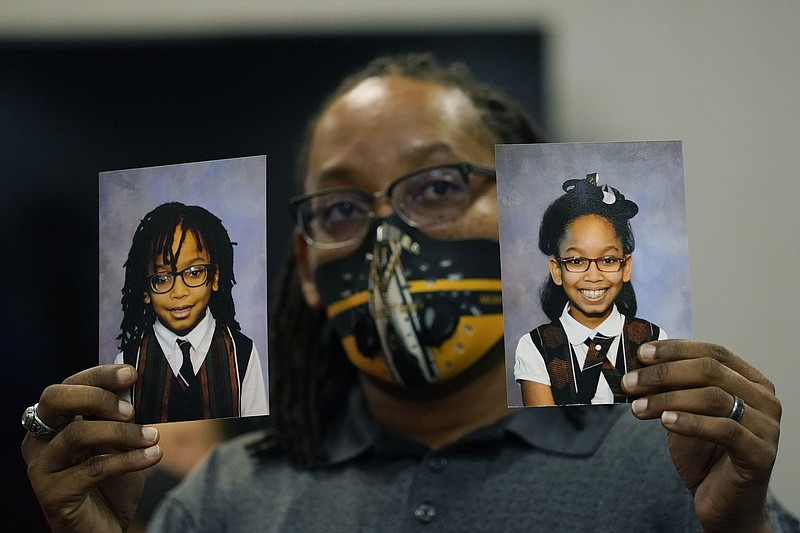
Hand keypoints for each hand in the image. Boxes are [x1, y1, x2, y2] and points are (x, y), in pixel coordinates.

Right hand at [21, 365, 162, 531]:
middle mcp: (40, 440)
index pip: (69, 385)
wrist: (107, 525)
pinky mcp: (52, 494)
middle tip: (131, 409)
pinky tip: (153, 455)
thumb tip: (144, 384)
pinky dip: (128, 459)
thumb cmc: (114, 479)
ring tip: (153, 436)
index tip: (131, 374)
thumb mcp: (121, 440)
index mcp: (55, 420)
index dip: (99, 375)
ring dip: (121, 432)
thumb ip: (124, 414)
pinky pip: (92, 469)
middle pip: (55, 400)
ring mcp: (42, 467)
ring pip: (76, 433)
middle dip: (97, 397)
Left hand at [622, 340, 780, 532]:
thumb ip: (671, 387)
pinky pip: (724, 430)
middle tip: (630, 382)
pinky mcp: (761, 454)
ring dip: (668, 399)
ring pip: (713, 397)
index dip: (675, 350)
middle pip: (710, 371)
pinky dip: (690, 422)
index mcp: (750, 381)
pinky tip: (664, 422)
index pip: (713, 352)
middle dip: (663, 373)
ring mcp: (766, 426)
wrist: (721, 502)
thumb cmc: (703, 453)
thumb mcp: (683, 411)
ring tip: (638, 407)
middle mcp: (764, 399)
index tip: (641, 353)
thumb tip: (638, 364)